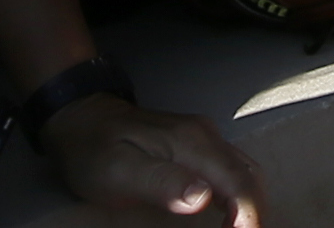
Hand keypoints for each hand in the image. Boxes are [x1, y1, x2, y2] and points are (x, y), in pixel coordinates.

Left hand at [39, 92, 267, 227]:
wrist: (80, 118)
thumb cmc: (93, 150)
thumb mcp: (118, 173)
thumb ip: (162, 183)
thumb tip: (204, 198)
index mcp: (191, 143)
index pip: (238, 181)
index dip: (249, 214)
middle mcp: (204, 136)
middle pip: (248, 175)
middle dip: (254, 212)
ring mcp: (201, 137)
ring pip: (243, 171)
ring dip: (248, 204)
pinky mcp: (194, 143)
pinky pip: (230, 168)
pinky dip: (238, 194)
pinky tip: (228, 213)